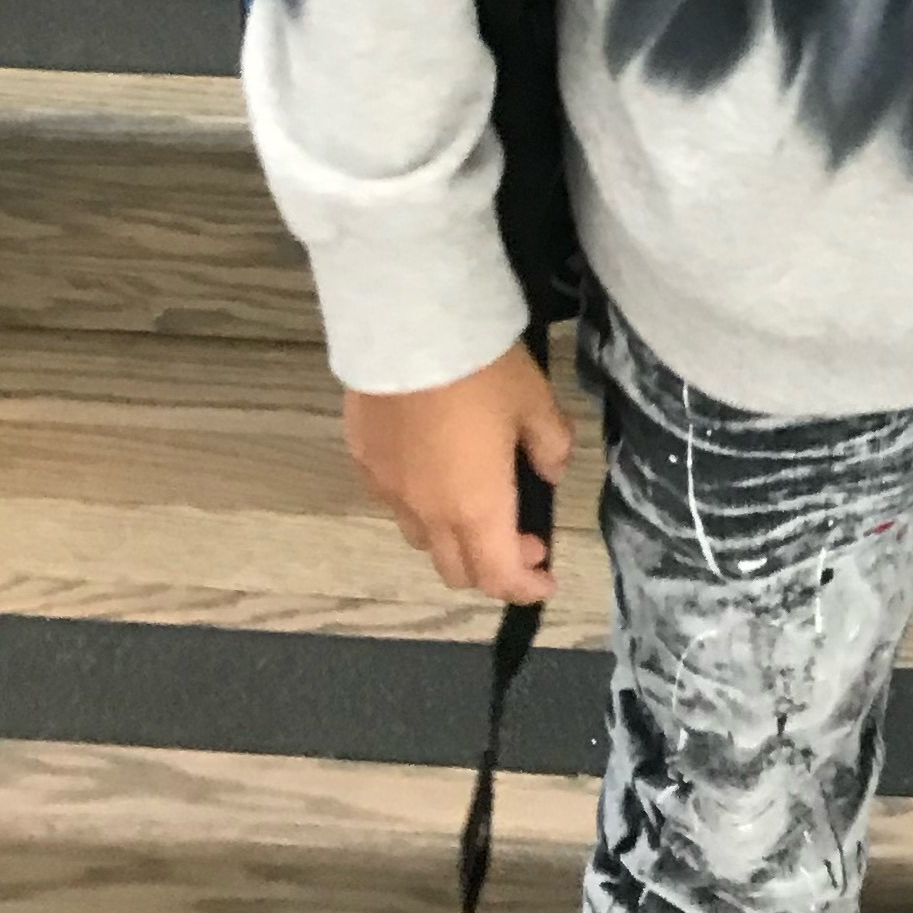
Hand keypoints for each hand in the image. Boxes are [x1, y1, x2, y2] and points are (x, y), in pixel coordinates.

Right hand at [345, 341, 572, 601]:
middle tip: (521, 535)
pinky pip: (394, 498)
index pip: (499, 577)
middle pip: (455, 569)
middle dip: (491, 565)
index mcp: (475, 508)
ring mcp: (387, 488)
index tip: (545, 579)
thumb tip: (550, 471)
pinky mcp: (362, 458)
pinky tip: (435, 464)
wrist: (409, 325)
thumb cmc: (481, 369)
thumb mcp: (536, 402)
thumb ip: (550, 446)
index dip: (525, 588)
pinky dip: (420, 500)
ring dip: (453, 535)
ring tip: (474, 499)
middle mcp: (426, 512)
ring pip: (420, 537)